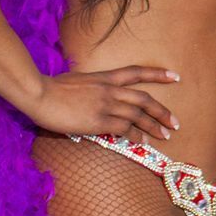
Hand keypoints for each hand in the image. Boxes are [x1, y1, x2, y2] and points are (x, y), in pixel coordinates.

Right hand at [23, 66, 181, 139]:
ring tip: (164, 136)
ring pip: (138, 116)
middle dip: (162, 112)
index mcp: (105, 77)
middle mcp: (110, 90)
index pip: (137, 72)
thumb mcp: (79, 80)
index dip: (158, 74)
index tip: (176, 76)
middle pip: (145, 99)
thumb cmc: (52, 88)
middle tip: (175, 123)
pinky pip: (124, 129)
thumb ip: (94, 86)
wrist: (39, 94)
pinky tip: (142, 142)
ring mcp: (105, 105)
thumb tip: (101, 94)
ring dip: (153, 127)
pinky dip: (136, 136)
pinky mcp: (98, 121)